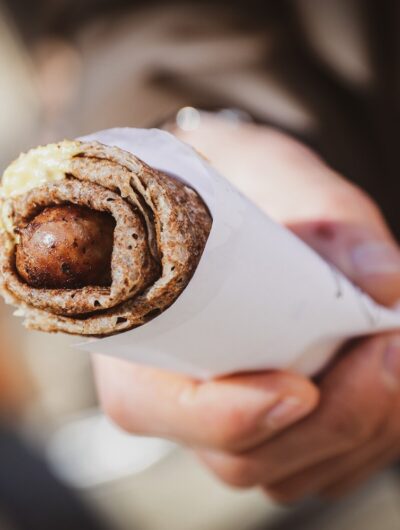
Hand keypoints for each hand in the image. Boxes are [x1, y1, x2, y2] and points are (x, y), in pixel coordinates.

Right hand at [93, 114, 399, 500]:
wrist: (241, 204)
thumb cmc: (238, 187)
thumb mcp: (273, 173)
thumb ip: (326, 218)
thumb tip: (384, 281)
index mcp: (139, 333)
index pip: (149, 406)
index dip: (224, 415)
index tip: (299, 389)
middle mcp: (174, 393)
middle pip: (239, 457)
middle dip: (328, 418)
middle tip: (388, 344)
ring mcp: (226, 421)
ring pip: (290, 474)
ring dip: (362, 424)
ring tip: (393, 345)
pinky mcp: (275, 434)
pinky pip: (325, 467)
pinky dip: (372, 430)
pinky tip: (384, 367)